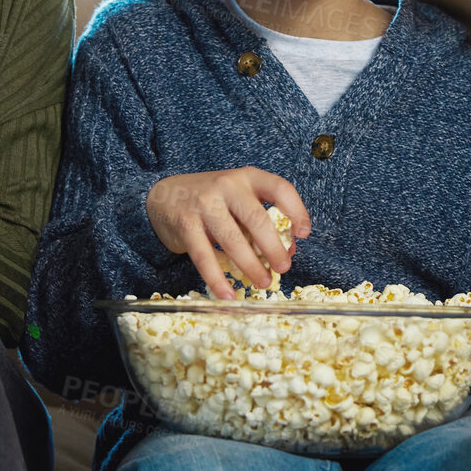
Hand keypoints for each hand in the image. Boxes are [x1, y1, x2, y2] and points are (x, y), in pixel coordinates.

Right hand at [146, 167, 311, 299]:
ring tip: (262, 282)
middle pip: (257, 219)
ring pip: (232, 240)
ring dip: (251, 266)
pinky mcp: (186, 224)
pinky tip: (228, 294)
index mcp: (247, 177)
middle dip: (274, 247)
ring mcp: (204, 204)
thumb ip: (261, 221)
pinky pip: (205, 256)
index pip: (279, 189)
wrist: (166, 194)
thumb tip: (287, 252)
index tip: (303, 234)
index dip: (296, 211)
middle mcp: (227, 185)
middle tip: (283, 267)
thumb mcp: (239, 200)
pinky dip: (217, 279)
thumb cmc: (213, 200)